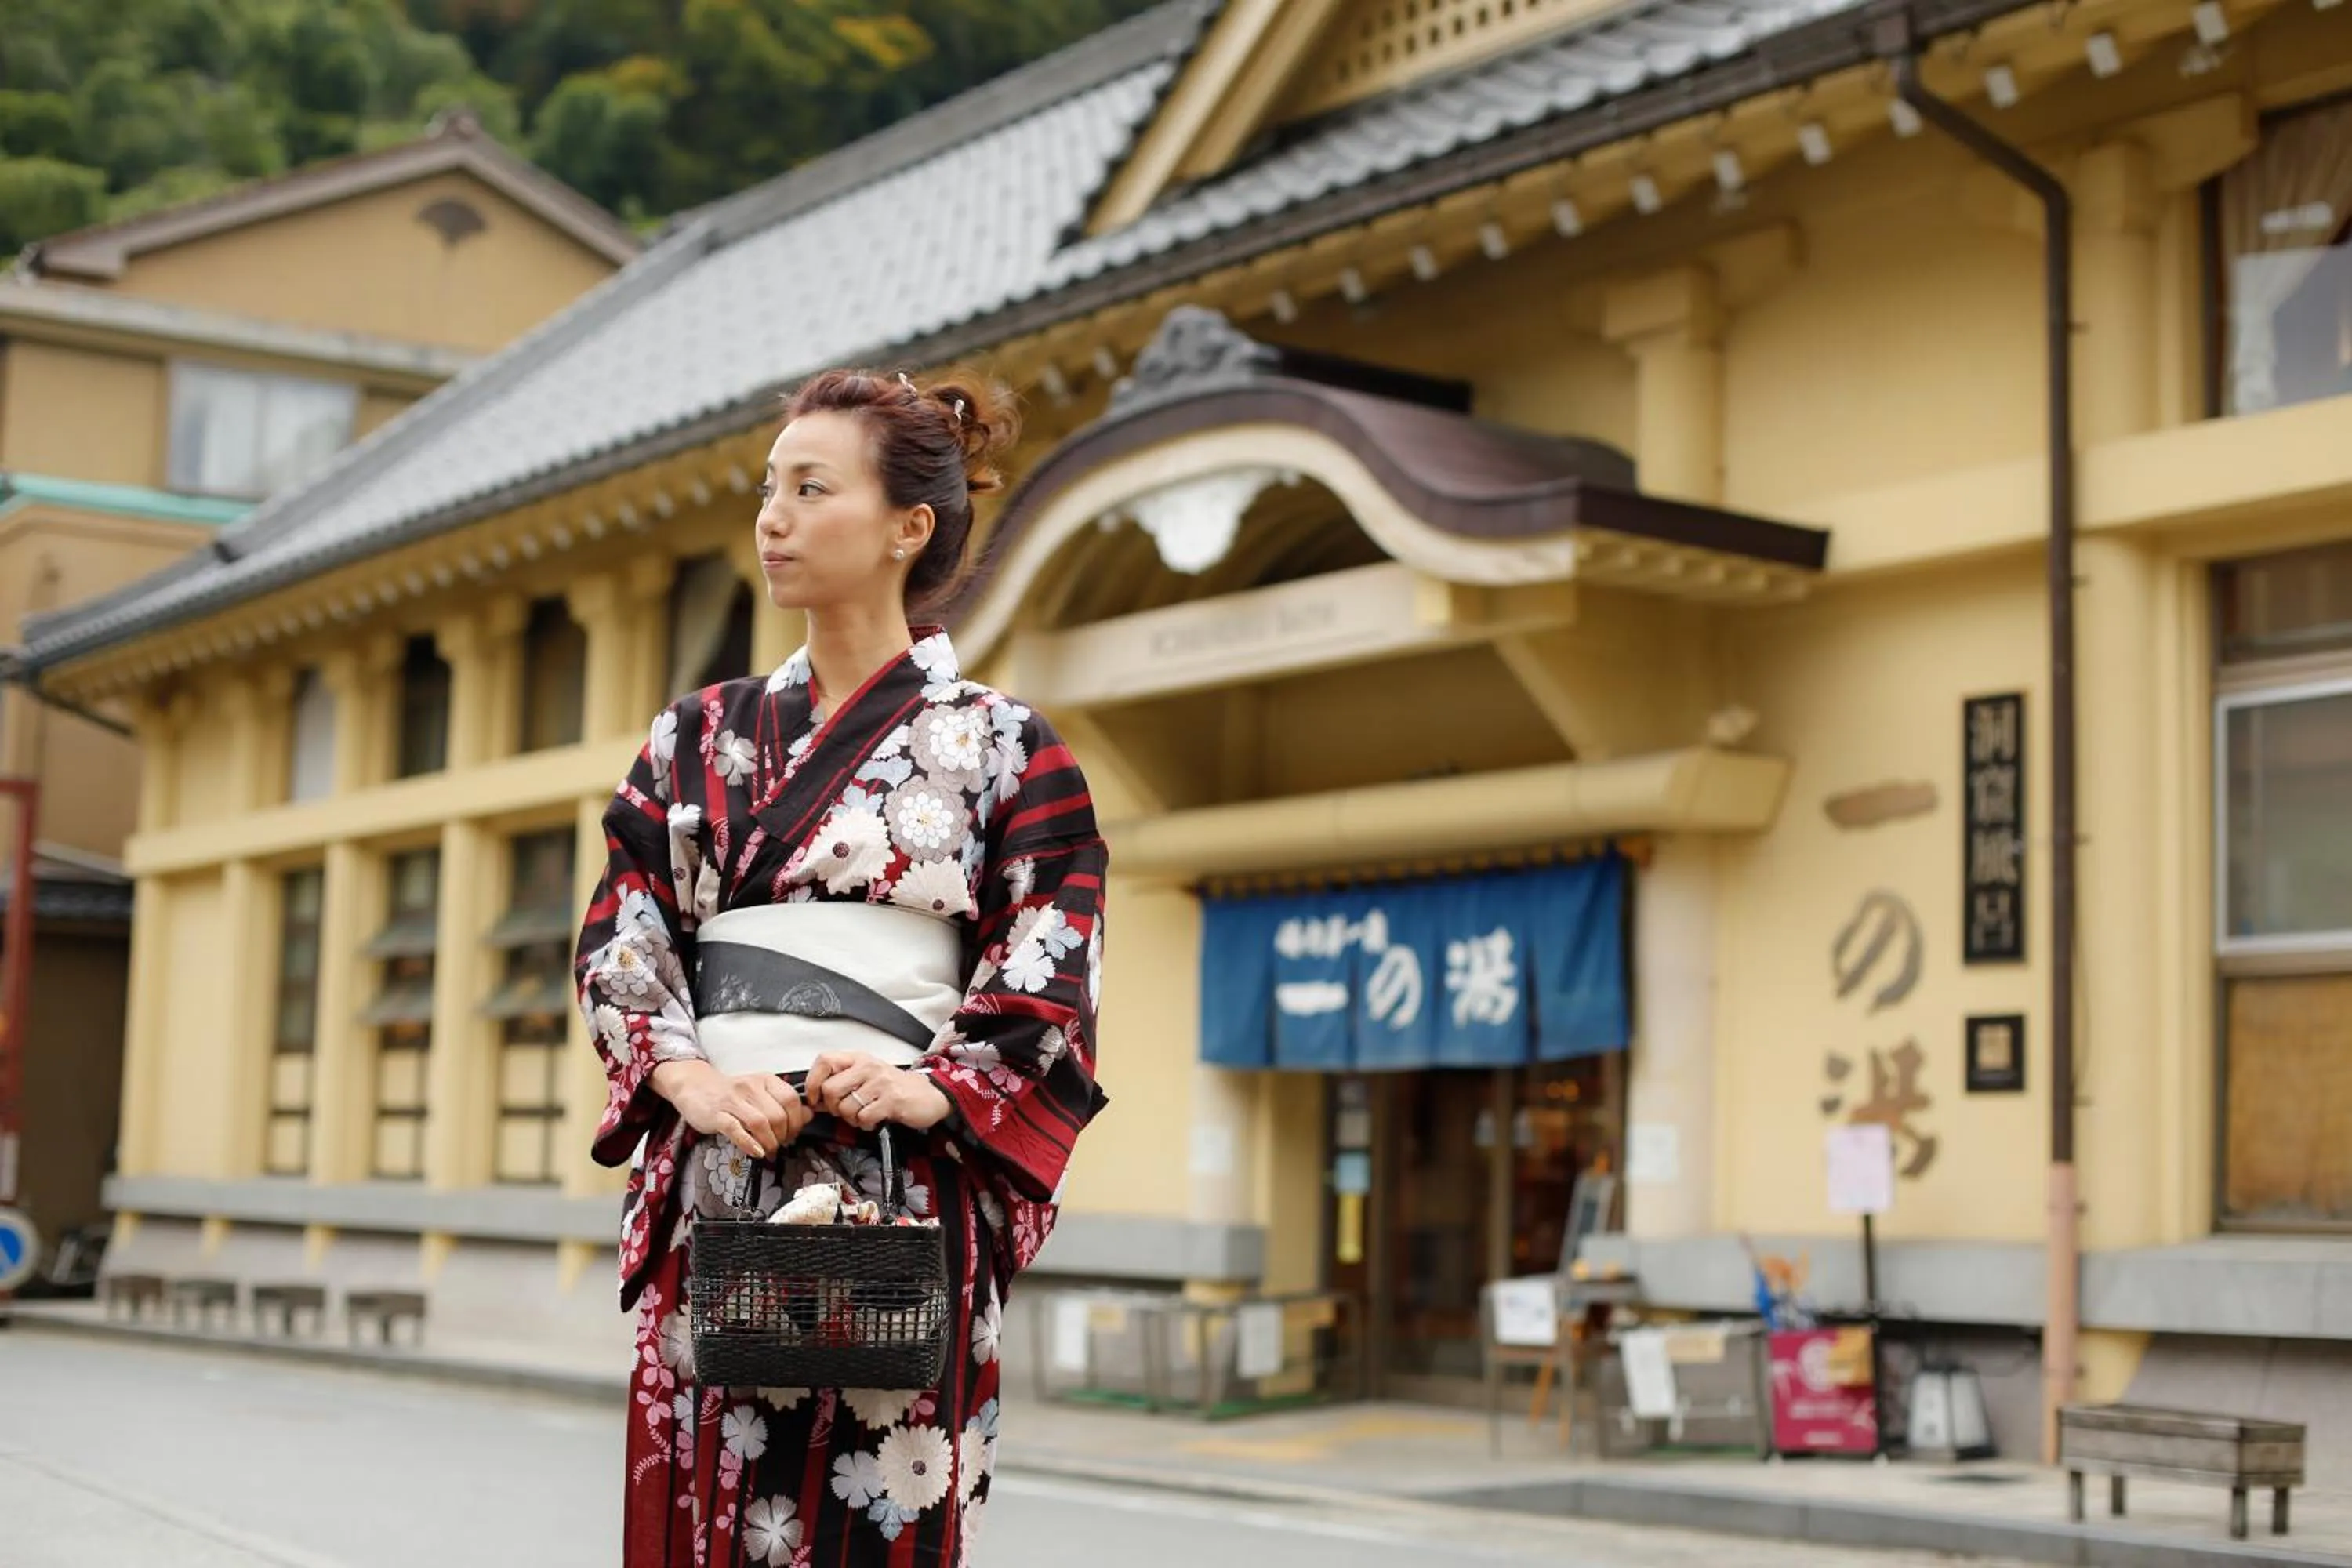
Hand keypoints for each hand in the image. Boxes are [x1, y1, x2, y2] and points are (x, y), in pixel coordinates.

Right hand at [651, 1060, 809, 1158]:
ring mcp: (733, 1100)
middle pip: (778, 1115)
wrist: (695, 1086)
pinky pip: (736, 1129)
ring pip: (760, 1123)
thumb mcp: (760, 1094)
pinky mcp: (717, 1114)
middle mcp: (751, 1087)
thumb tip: (808, 1115)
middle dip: (784, 1135)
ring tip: (769, 1151)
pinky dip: (750, 1143)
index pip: (791, 1100)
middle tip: (780, 1145)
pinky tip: (756, 1151)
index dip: (797, 1121)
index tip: (793, 1133)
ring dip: (769, 1142)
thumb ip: (784, 1104)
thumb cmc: (731, 1094)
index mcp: (766, 1080)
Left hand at [803, 1053, 952, 1131]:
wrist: (928, 1094)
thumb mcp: (865, 1077)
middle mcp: (868, 1066)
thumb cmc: (892, 1087)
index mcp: (858, 1058)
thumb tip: (812, 1099)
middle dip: (832, 1107)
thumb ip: (840, 1083)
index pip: (824, 1060)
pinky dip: (865, 1125)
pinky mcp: (891, 1100)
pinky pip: (863, 1118)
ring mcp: (880, 1083)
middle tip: (844, 1110)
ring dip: (850, 1119)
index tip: (816, 1097)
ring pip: (845, 1107)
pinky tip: (874, 1120)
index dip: (813, 1082)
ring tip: (863, 1115)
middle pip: (830, 1089)